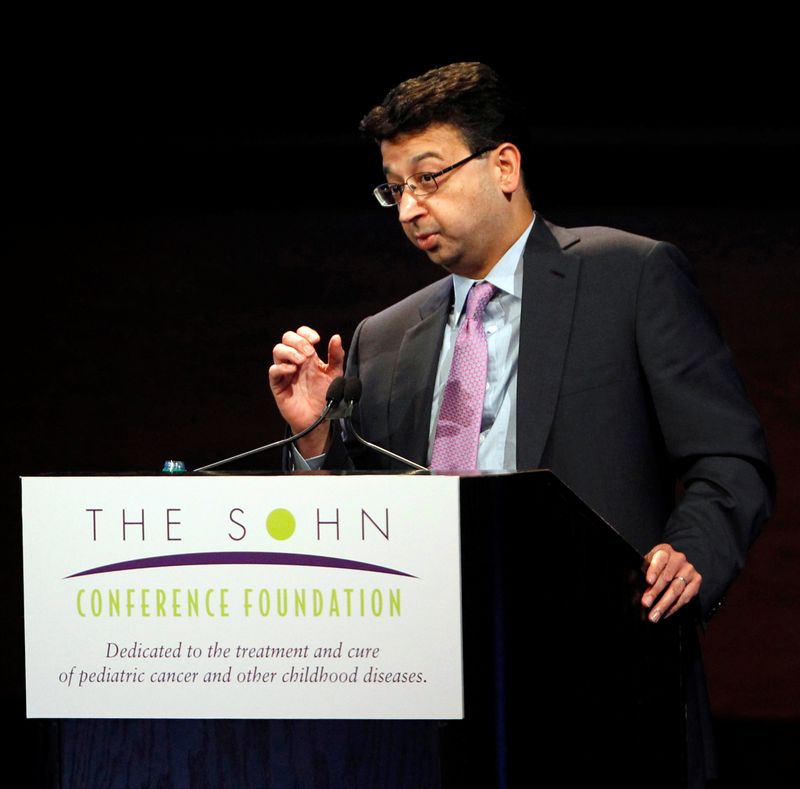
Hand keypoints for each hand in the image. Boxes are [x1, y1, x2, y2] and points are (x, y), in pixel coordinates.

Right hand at [269, 326, 344, 456]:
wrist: (319, 418)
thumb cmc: (325, 395)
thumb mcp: (335, 374)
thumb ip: (336, 356)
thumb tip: (336, 337)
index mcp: (308, 355)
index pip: (300, 334)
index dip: (306, 333)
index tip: (316, 340)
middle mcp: (294, 360)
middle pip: (287, 338)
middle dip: (298, 341)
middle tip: (310, 353)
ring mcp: (285, 372)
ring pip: (278, 350)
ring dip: (290, 352)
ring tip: (302, 361)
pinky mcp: (278, 385)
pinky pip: (273, 371)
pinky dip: (282, 367)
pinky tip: (293, 370)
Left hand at [641, 544, 701, 622]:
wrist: (676, 564)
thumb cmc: (657, 565)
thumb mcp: (648, 562)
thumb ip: (643, 571)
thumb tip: (633, 583)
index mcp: (664, 551)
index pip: (660, 560)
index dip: (654, 570)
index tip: (648, 581)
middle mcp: (679, 558)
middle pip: (667, 578)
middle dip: (655, 592)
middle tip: (646, 603)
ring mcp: (689, 569)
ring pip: (676, 590)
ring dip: (664, 604)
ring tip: (654, 615)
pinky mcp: (697, 580)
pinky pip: (685, 597)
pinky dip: (673, 607)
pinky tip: (664, 614)